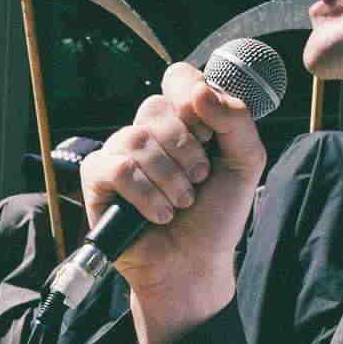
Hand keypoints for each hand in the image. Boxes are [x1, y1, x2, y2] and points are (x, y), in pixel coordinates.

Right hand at [80, 62, 267, 315]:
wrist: (194, 264)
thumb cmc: (216, 215)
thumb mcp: (245, 162)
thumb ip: (236, 119)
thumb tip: (197, 91)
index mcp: (182, 120)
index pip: (178, 78)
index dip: (194, 100)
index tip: (210, 136)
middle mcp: (148, 132)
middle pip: (157, 108)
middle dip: (187, 151)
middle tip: (197, 181)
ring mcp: (120, 154)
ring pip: (137, 138)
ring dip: (169, 179)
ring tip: (179, 204)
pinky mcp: (97, 180)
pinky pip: (117, 168)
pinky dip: (145, 194)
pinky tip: (157, 214)